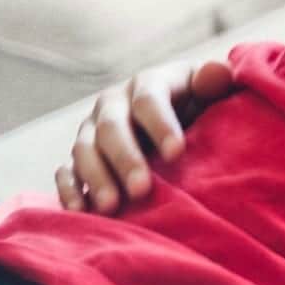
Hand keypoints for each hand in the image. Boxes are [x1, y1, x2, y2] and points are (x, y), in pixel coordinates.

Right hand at [54, 59, 236, 213]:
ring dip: (96, 178)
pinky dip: (69, 191)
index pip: (149, 100)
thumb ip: (215, 81)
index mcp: (148, 83)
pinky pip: (66, 171)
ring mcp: (92, 129)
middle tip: (141, 190)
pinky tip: (81, 212)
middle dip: (126, 159)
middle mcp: (114, 103)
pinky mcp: (80, 156)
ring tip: (112, 207)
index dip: (161, 125)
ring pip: (84, 150)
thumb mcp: (210, 90)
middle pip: (112, 127)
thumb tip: (218, 72)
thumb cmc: (200, 104)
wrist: (178, 116)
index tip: (177, 153)